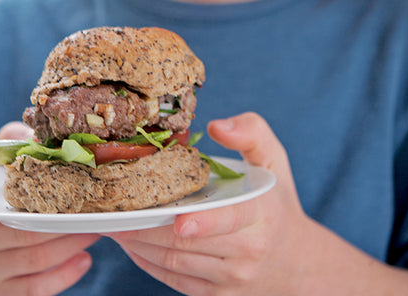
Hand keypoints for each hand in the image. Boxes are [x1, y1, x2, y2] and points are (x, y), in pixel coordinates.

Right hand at [0, 121, 99, 295]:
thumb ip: (5, 148)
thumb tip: (33, 131)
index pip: (2, 210)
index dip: (31, 204)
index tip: (64, 192)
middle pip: (29, 237)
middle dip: (66, 223)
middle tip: (97, 208)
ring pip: (38, 263)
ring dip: (72, 246)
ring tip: (98, 229)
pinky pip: (38, 289)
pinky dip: (65, 275)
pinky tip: (86, 260)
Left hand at [106, 112, 309, 295]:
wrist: (295, 261)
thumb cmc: (275, 200)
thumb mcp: (273, 159)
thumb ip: (251, 132)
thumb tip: (216, 127)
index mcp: (260, 214)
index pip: (229, 219)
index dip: (202, 222)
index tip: (176, 219)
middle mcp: (247, 252)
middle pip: (187, 242)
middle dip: (146, 227)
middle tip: (115, 208)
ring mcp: (230, 280)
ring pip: (174, 263)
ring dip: (138, 244)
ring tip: (113, 222)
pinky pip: (173, 279)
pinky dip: (146, 261)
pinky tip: (131, 241)